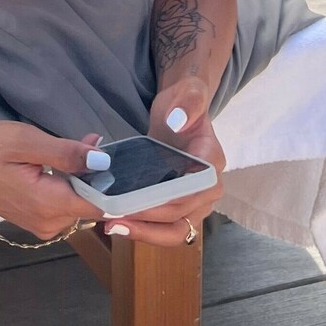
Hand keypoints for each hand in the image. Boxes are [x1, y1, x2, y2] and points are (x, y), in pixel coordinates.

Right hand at [0, 121, 106, 241]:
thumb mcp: (25, 141)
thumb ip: (65, 153)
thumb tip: (103, 162)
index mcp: (48, 205)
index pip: (100, 205)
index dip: (114, 183)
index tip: (119, 158)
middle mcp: (48, 223)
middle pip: (90, 203)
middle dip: (96, 174)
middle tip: (90, 140)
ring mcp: (41, 225)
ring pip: (77, 203)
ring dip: (82, 178)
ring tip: (74, 146)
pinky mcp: (35, 221)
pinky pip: (63, 205)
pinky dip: (68, 185)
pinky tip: (61, 163)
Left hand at [98, 78, 225, 247]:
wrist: (179, 113)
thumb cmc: (185, 102)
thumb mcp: (189, 92)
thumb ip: (189, 102)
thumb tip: (177, 122)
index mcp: (212, 161)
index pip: (195, 190)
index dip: (169, 201)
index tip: (138, 202)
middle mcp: (208, 188)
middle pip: (183, 215)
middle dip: (149, 222)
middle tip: (114, 218)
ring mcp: (195, 202)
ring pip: (176, 230)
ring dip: (146, 233)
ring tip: (113, 226)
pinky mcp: (179, 207)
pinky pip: (165, 228)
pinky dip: (144, 230)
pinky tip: (118, 224)